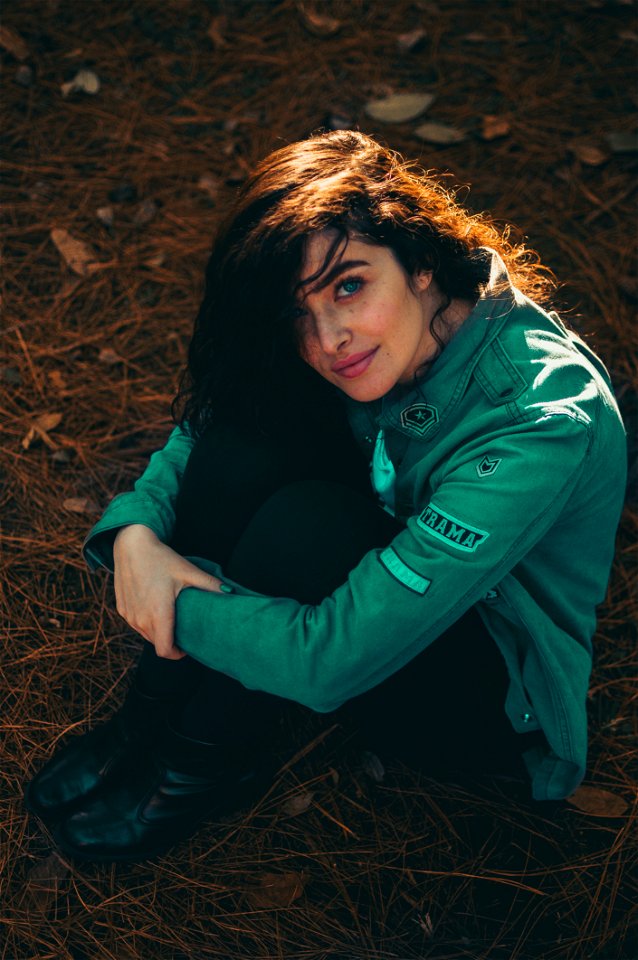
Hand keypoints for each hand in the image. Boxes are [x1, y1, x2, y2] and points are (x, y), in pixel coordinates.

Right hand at [113, 524, 224, 658]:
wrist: (131, 545)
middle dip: (170, 641)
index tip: (187, 646)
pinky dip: (146, 622)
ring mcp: (129, 615)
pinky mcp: (122, 609)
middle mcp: (140, 619)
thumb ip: (210, 585)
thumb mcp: (188, 571)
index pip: (165, 650)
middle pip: (157, 644)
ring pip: (146, 635)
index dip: (177, 654)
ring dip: (158, 632)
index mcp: (158, 613)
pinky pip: (136, 624)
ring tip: (171, 619)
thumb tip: (231, 593)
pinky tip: (155, 608)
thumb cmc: (160, 558)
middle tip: (183, 629)